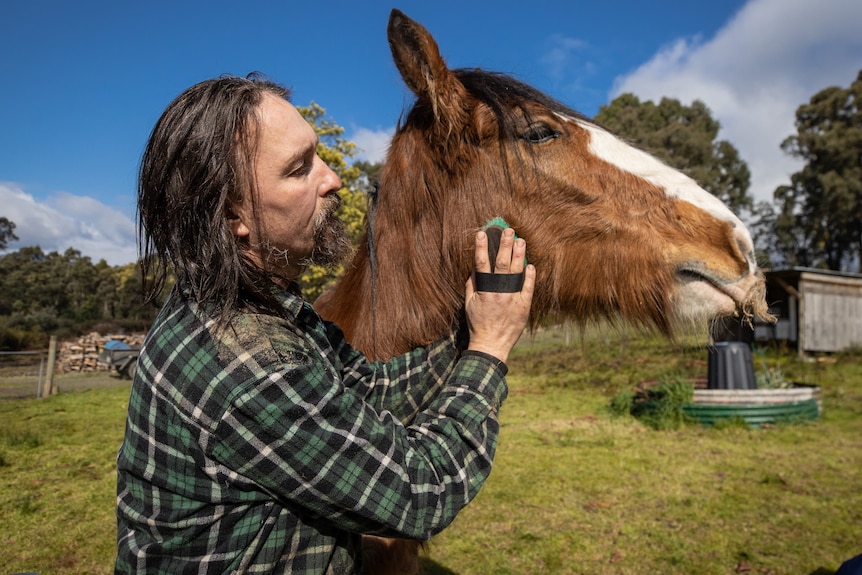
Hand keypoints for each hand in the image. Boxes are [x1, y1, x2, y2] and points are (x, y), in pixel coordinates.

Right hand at [464, 228, 534, 363]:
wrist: (491, 345)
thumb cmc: (478, 324)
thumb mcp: (469, 304)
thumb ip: (471, 285)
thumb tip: (474, 269)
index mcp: (484, 290)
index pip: (481, 264)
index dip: (481, 247)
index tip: (482, 233)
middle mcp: (498, 293)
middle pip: (502, 264)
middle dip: (505, 245)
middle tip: (509, 231)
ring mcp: (512, 299)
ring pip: (517, 273)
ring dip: (520, 256)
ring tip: (521, 241)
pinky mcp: (523, 307)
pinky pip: (528, 289)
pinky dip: (530, 276)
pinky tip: (531, 265)